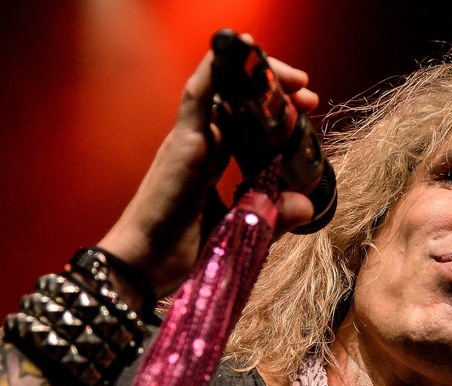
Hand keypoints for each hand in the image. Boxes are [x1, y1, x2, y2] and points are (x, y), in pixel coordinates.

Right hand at [97, 34, 318, 300]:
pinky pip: (199, 94)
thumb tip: (307, 205)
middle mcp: (198, 144)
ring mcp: (189, 141)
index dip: (276, 114)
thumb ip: (271, 217)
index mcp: (208, 162)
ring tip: (296, 81)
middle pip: (238, 102)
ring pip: (223, 90)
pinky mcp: (182, 144)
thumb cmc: (179, 257)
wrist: (142, 271)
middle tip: (309, 97)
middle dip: (275, 93)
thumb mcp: (239, 233)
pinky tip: (241, 48)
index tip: (308, 113)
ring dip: (259, 77)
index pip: (245, 124)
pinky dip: (219, 69)